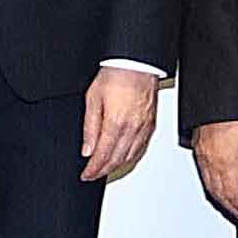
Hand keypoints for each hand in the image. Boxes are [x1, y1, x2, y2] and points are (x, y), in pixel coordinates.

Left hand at [79, 65, 163, 184]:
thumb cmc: (115, 75)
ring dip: (116, 166)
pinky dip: (130, 157)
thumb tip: (87, 150)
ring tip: (105, 169)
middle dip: (103, 171)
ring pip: (130, 157)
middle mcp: (133, 129)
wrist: (136, 63)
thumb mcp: (93, 99)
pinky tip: (123, 157)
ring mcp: (144, 128)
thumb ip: (90, 128)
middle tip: (93, 175)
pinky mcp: (151, 124)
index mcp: (116, 123)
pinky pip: (141, 148)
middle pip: (117, 160)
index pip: (102, 156)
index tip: (86, 175)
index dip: (93, 169)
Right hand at [188, 118, 237, 223]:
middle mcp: (211, 161)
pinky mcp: (198, 149)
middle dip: (231, 207)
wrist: (219, 96)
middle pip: (219, 194)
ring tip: (231, 205)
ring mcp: (202, 156)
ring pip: (209, 186)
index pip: (233, 193)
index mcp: (226, 162)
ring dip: (221, 199)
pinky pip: (203, 175)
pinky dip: (211, 186)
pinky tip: (217, 186)